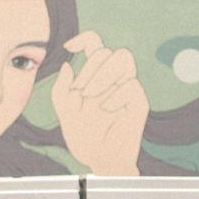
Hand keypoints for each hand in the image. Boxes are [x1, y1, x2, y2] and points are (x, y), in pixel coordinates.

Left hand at [51, 31, 147, 175]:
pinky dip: (115, 96)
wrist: (100, 161)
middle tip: (80, 92)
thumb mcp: (64, 115)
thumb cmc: (85, 139)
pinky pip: (131, 85)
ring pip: (123, 56)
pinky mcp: (139, 102)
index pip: (95, 45)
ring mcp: (127, 89)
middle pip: (106, 50)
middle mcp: (113, 79)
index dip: (84, 38)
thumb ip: (60, 91)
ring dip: (103, 74)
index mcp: (96, 77)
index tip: (68, 47)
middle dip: (89, 67)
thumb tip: (66, 65)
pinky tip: (107, 110)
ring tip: (91, 96)